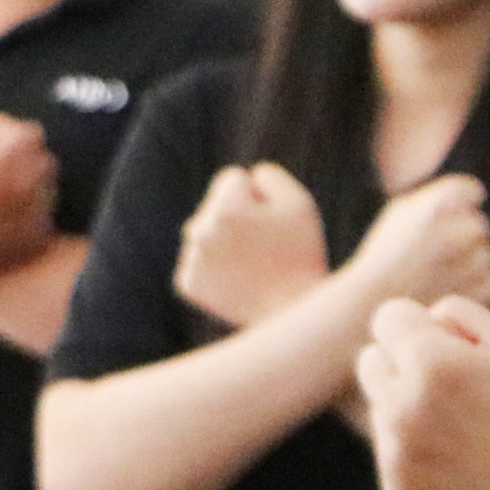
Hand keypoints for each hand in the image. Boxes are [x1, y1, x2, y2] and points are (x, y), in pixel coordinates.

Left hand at [172, 162, 335, 327]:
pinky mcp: (187, 283)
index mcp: (227, 207)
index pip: (232, 178)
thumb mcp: (300, 203)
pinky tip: (239, 281)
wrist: (293, 313)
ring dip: (226, 242)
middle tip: (268, 246)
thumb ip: (269, 175)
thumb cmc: (302, 254)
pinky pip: (199, 260)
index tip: (274, 220)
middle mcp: (200, 230)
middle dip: (238, 218)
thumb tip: (244, 177)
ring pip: (205, 233)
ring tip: (255, 265)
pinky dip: (216, 268)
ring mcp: (191, 258)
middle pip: (215, 206)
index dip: (259, 195)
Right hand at [343, 173, 489, 313]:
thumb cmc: (386, 257)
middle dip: (462, 236)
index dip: (462, 204)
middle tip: (434, 254)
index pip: (471, 191)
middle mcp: (458, 232)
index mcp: (436, 208)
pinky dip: (474, 285)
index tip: (448, 218)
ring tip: (434, 275)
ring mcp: (475, 262)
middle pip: (479, 225)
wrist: (372, 309)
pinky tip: (445, 291)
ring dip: (469, 262)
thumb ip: (438, 198)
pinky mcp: (485, 289)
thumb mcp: (400, 215)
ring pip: (485, 253)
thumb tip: (475, 195)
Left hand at [353, 296, 489, 489]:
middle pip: (370, 360)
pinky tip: (461, 461)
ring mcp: (395, 452)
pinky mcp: (396, 488)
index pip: (388, 317)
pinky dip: (417, 451)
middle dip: (403, 362)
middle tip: (452, 384)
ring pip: (379, 407)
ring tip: (465, 428)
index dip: (420, 325)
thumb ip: (462, 314)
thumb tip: (424, 319)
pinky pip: (391, 451)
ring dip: (409, 408)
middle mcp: (401, 405)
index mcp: (431, 361)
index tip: (448, 345)